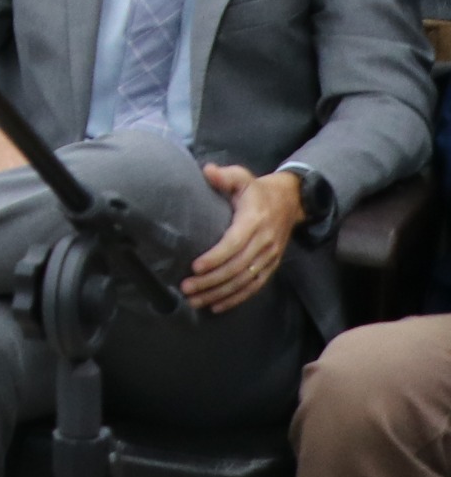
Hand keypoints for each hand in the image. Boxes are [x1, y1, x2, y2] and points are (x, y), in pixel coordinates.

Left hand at [183, 166, 305, 313]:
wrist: (290, 201)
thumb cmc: (256, 190)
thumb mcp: (242, 177)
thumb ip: (226, 176)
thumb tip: (207, 171)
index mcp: (254, 221)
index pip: (234, 243)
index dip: (215, 257)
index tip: (194, 266)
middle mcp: (264, 242)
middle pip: (237, 267)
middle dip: (211, 280)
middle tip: (186, 288)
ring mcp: (270, 257)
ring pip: (244, 281)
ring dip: (219, 293)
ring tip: (195, 301)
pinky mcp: (271, 266)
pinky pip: (254, 287)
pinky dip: (236, 298)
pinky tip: (216, 305)